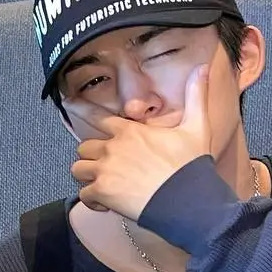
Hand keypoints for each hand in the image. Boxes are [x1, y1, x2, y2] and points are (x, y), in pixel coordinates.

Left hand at [71, 65, 214, 219]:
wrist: (187, 198)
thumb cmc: (190, 165)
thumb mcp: (197, 127)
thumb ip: (195, 97)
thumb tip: (202, 67)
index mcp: (130, 131)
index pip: (98, 117)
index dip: (83, 110)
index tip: (69, 103)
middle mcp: (112, 147)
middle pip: (84, 146)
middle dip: (91, 155)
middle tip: (103, 165)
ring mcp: (105, 170)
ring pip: (78, 169)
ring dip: (86, 176)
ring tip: (101, 183)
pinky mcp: (102, 191)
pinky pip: (84, 195)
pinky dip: (92, 200)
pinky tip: (105, 204)